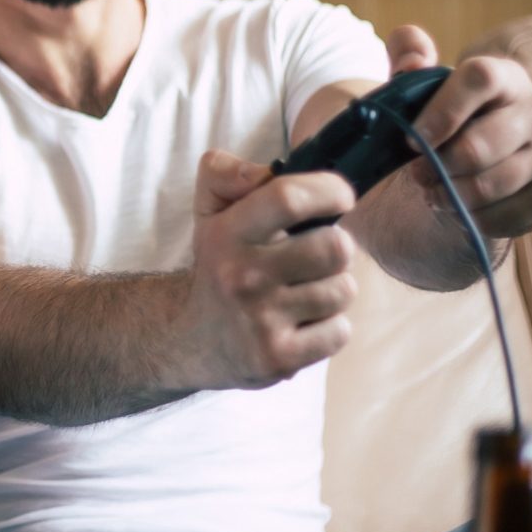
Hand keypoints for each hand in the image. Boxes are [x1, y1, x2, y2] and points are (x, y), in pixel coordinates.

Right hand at [180, 151, 358, 389]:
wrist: (188, 338)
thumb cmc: (216, 265)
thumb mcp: (209, 211)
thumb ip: (225, 173)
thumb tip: (264, 173)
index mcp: (229, 234)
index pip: (288, 199)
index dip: (329, 190)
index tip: (340, 196)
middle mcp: (243, 277)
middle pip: (335, 247)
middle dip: (336, 247)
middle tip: (317, 254)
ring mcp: (261, 321)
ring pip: (343, 290)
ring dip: (333, 289)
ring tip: (305, 291)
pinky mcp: (279, 358)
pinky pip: (340, 331)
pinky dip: (330, 327)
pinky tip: (303, 323)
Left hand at [385, 26, 531, 240]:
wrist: (476, 165)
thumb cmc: (443, 118)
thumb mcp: (418, 83)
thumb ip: (407, 54)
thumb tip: (413, 60)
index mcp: (506, 75)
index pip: (480, 79)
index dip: (441, 110)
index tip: (411, 138)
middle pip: (479, 145)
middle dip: (437, 166)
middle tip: (417, 173)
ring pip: (488, 186)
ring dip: (449, 195)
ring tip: (432, 191)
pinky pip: (501, 217)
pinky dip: (469, 219)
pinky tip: (458, 208)